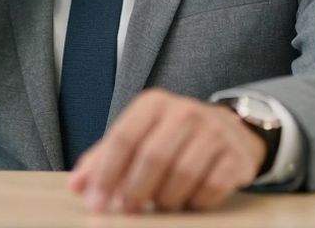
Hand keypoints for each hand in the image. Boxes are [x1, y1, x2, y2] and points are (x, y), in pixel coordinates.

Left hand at [68, 88, 264, 212]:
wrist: (230, 131)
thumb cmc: (171, 138)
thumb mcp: (138, 137)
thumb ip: (104, 159)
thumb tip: (77, 186)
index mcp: (154, 104)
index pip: (123, 138)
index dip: (106, 174)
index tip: (96, 203)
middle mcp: (186, 111)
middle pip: (152, 157)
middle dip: (135, 191)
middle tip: (128, 210)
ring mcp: (215, 132)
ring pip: (182, 175)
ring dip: (166, 199)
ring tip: (160, 203)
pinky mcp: (236, 155)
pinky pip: (210, 188)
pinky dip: (195, 202)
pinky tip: (189, 199)